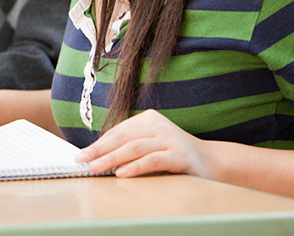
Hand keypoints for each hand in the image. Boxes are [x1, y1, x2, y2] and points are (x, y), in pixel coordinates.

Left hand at [75, 109, 214, 178]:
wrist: (213, 161)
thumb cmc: (175, 154)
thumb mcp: (152, 144)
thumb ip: (131, 146)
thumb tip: (98, 156)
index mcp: (148, 119)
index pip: (118, 132)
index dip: (98, 144)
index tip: (81, 155)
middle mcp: (158, 125)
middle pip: (122, 138)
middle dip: (99, 150)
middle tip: (81, 161)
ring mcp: (169, 138)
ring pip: (134, 148)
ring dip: (112, 159)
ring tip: (96, 168)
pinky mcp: (179, 155)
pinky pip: (153, 160)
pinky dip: (135, 167)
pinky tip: (122, 173)